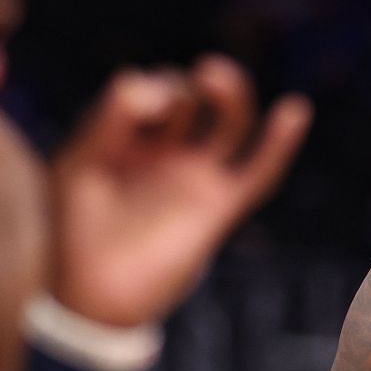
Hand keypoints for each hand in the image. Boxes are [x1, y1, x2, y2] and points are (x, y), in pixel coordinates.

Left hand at [49, 55, 311, 327]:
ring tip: (213, 74)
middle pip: (191, 97)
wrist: (93, 295)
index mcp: (127, 139)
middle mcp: (165, 153)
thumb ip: (110, 118)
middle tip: (175, 93)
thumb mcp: (81, 163)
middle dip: (183, 85)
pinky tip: (293, 110)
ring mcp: (194, 178)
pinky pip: (258, 171)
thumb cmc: (77, 231)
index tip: (134, 108)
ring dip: (230, 91)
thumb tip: (161, 88)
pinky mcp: (218, 207)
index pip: (150, 90)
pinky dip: (279, 142)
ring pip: (228, 123)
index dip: (149, 86)